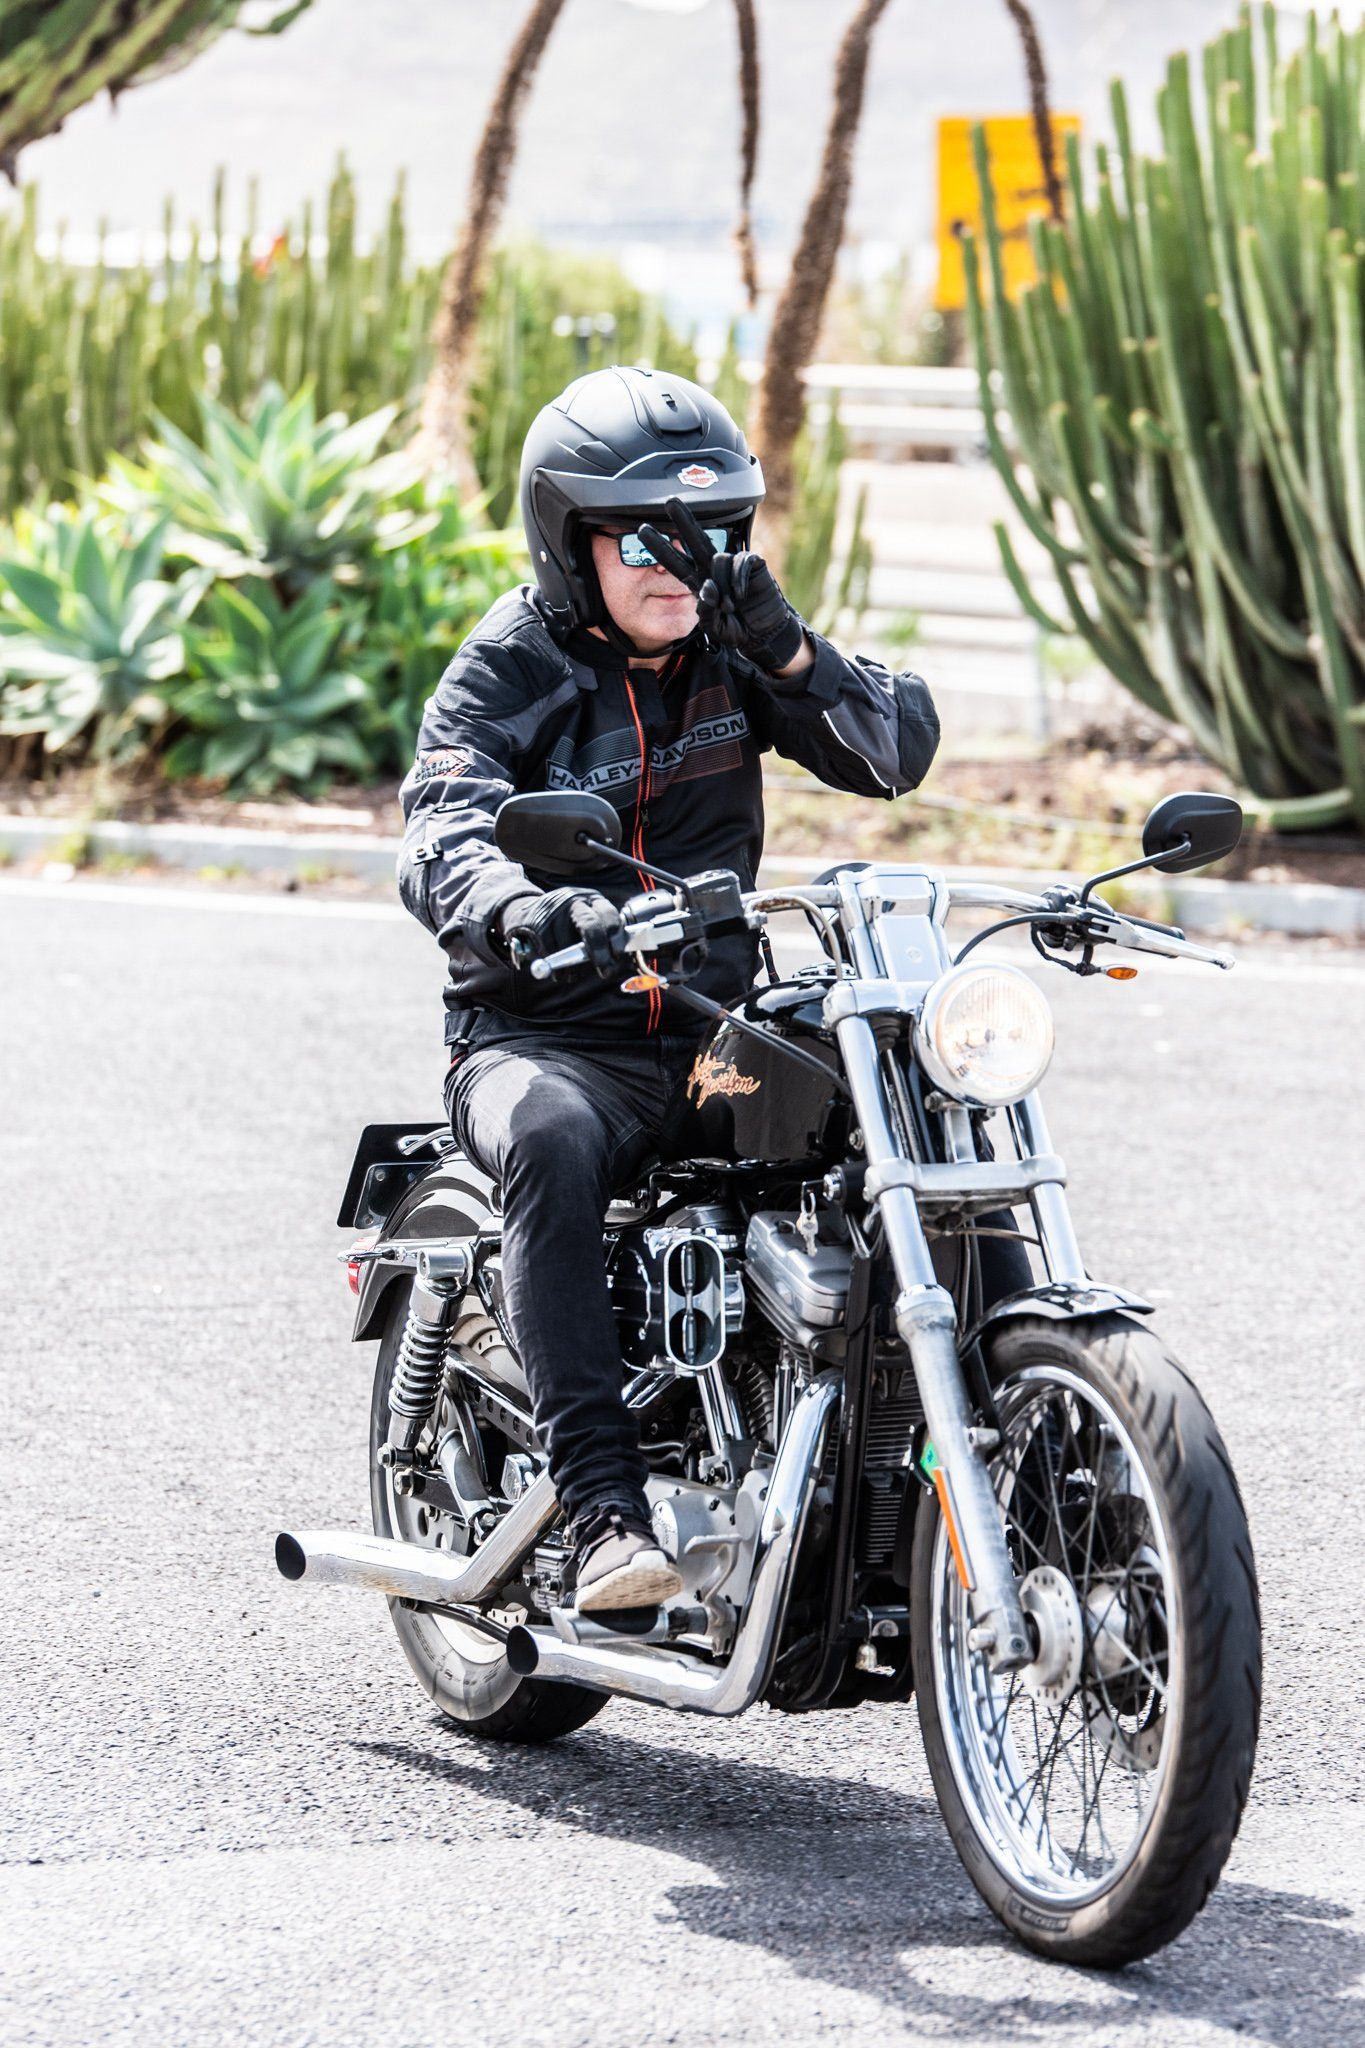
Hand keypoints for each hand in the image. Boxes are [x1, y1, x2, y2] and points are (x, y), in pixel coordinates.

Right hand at [499, 887, 624, 979]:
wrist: (527, 915)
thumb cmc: (566, 926)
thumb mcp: (586, 924)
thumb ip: (602, 940)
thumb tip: (613, 964)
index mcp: (592, 900)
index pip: (609, 916)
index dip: (616, 938)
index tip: (617, 956)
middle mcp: (573, 900)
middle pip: (590, 925)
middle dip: (599, 951)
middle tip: (605, 971)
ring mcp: (553, 910)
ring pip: (568, 944)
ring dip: (574, 967)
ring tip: (572, 975)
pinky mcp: (536, 922)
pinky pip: (549, 951)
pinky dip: (556, 968)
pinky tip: (557, 971)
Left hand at [636, 498, 806, 673]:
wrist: (765, 632)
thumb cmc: (738, 628)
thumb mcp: (715, 627)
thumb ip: (706, 611)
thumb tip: (707, 587)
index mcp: (699, 582)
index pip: (676, 562)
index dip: (660, 548)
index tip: (642, 531)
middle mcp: (713, 569)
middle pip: (695, 540)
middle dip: (683, 521)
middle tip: (670, 502)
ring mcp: (732, 564)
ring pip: (718, 560)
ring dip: (722, 584)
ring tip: (730, 605)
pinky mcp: (751, 563)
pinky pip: (740, 563)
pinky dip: (739, 580)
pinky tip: (742, 594)